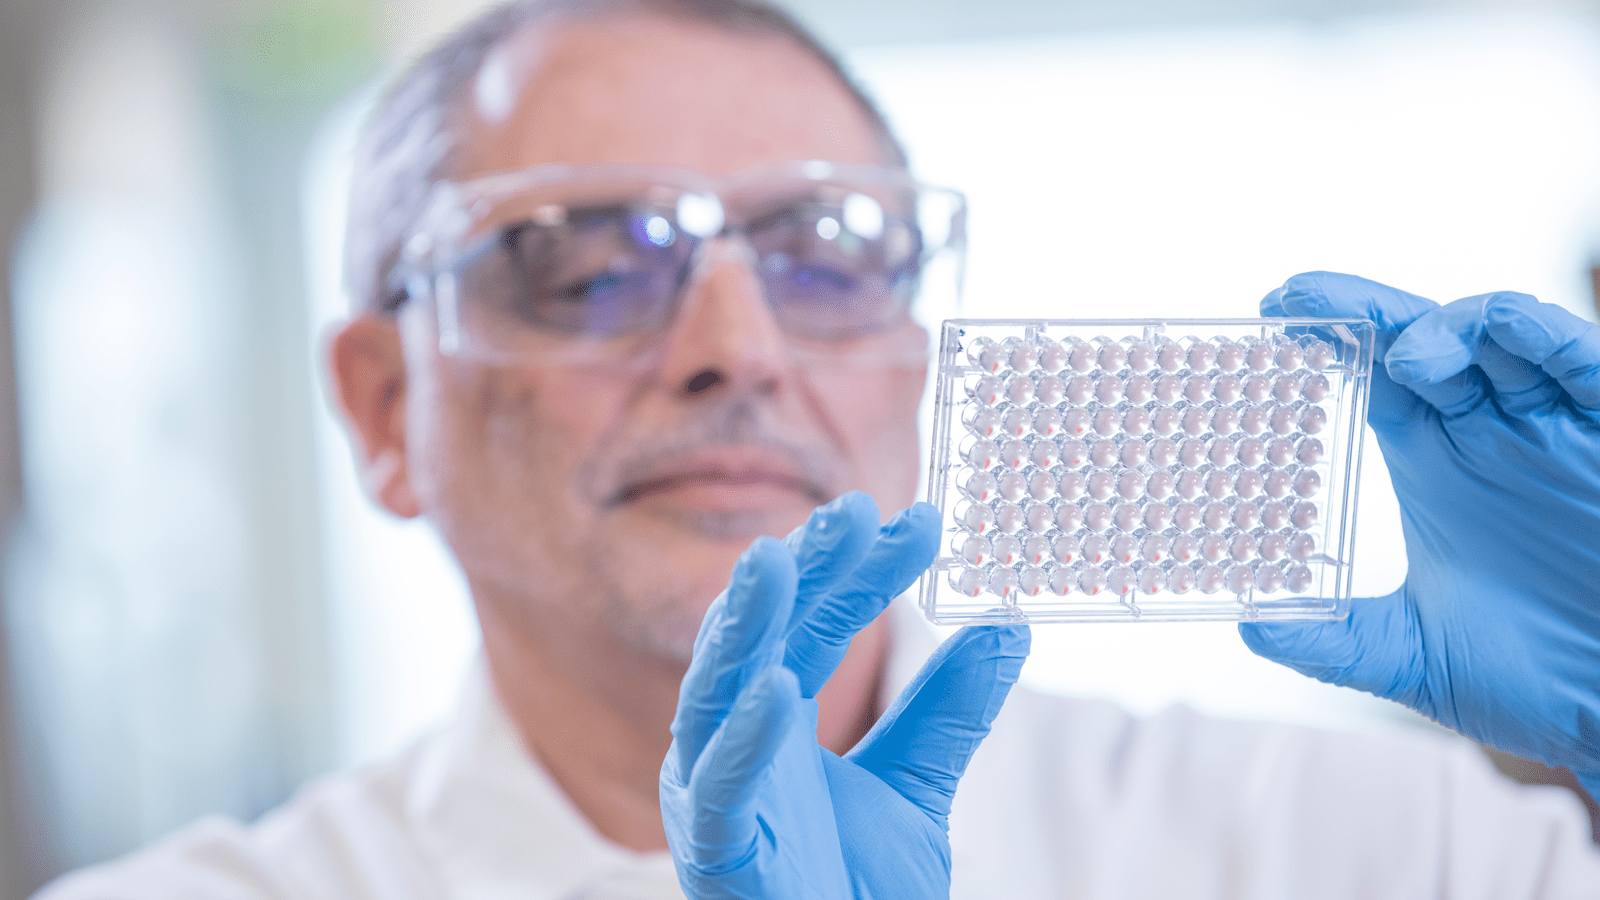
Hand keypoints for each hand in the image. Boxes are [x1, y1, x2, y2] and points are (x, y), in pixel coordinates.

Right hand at [660, 491, 1030, 898]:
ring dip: (742, 625)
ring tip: (774, 558)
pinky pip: (720, 787)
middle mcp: (734, 742)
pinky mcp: (714, 852)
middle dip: (803, 571)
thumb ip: (949, 712)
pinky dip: (744, 739)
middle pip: (763, 636)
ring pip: (714, 692)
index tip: (922, 523)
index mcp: (773, 720)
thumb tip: (1009, 624)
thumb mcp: (917, 787)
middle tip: (854, 510)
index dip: (861, 572)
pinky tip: (779, 688)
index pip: (815, 624)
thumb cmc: (854, 891)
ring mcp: (715, 793)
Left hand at [1239, 272, 1599, 796]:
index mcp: (1442, 460)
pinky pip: (1587, 363)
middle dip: (1366, 309)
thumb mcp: (1419, 658)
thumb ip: (1336, 642)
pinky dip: (1549, 337)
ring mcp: (1558, 426)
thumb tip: (1252, 628)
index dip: (1332, 336)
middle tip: (1300, 296)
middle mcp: (1494, 430)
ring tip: (1407, 359)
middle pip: (1425, 339)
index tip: (1273, 311)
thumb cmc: (1541, 677)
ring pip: (1504, 335)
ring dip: (1452, 326)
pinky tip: (1509, 332)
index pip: (1376, 376)